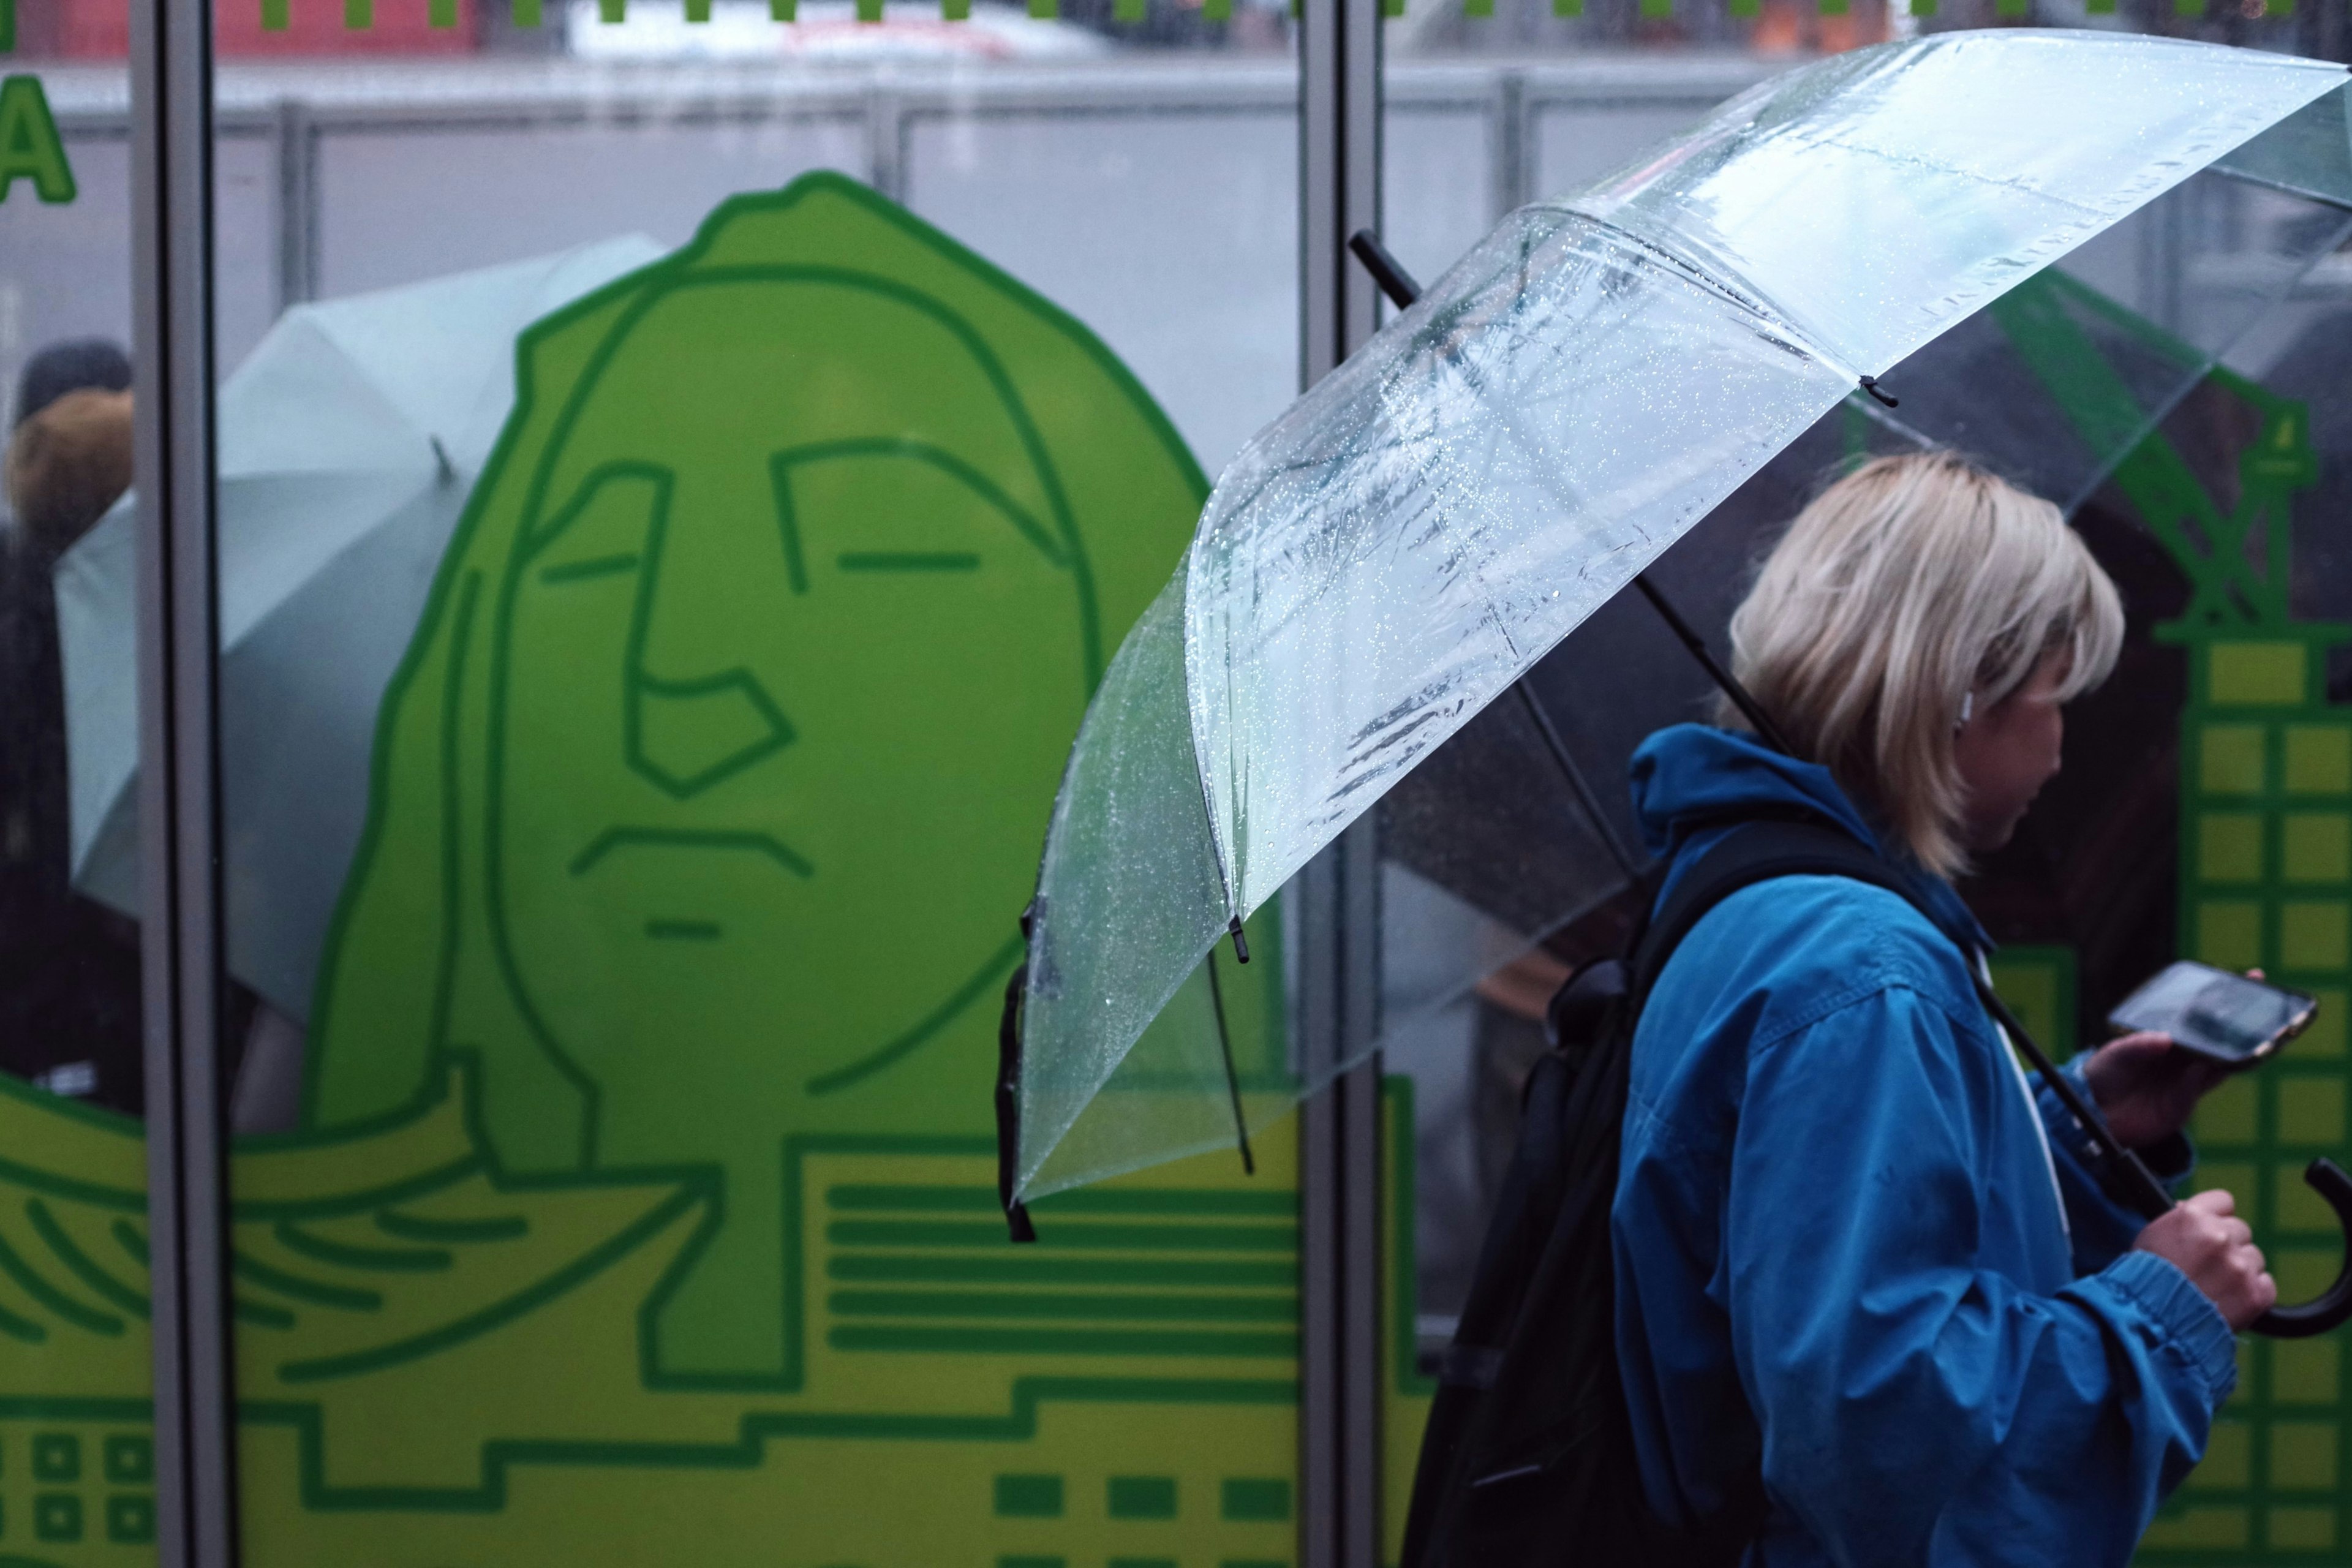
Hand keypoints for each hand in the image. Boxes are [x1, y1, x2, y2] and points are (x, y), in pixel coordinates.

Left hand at [2080, 1031, 2228, 1147]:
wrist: (2095, 1111)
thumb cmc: (2103, 1074)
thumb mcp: (2116, 1054)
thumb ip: (2139, 1046)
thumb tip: (2167, 1038)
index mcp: (2161, 1043)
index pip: (2189, 1030)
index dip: (2202, 1022)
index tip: (2215, 1012)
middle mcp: (2176, 1061)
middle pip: (2206, 1048)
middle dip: (2220, 1039)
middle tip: (2232, 1027)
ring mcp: (2182, 1081)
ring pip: (2211, 1067)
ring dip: (2222, 1058)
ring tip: (2230, 1045)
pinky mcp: (2183, 1103)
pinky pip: (2199, 1087)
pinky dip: (2207, 1077)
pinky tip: (2207, 1067)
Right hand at [2136, 1188, 2275, 1330]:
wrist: (2151, 1323)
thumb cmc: (2145, 1280)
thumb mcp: (2153, 1236)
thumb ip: (2181, 1221)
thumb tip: (2195, 1212)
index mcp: (2192, 1216)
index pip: (2223, 1200)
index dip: (2216, 1216)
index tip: (2208, 1230)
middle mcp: (2220, 1236)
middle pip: (2240, 1230)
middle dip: (2227, 1245)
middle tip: (2207, 1265)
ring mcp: (2240, 1265)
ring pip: (2254, 1257)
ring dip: (2240, 1269)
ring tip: (2215, 1287)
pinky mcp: (2256, 1293)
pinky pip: (2266, 1284)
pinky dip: (2252, 1291)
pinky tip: (2229, 1299)